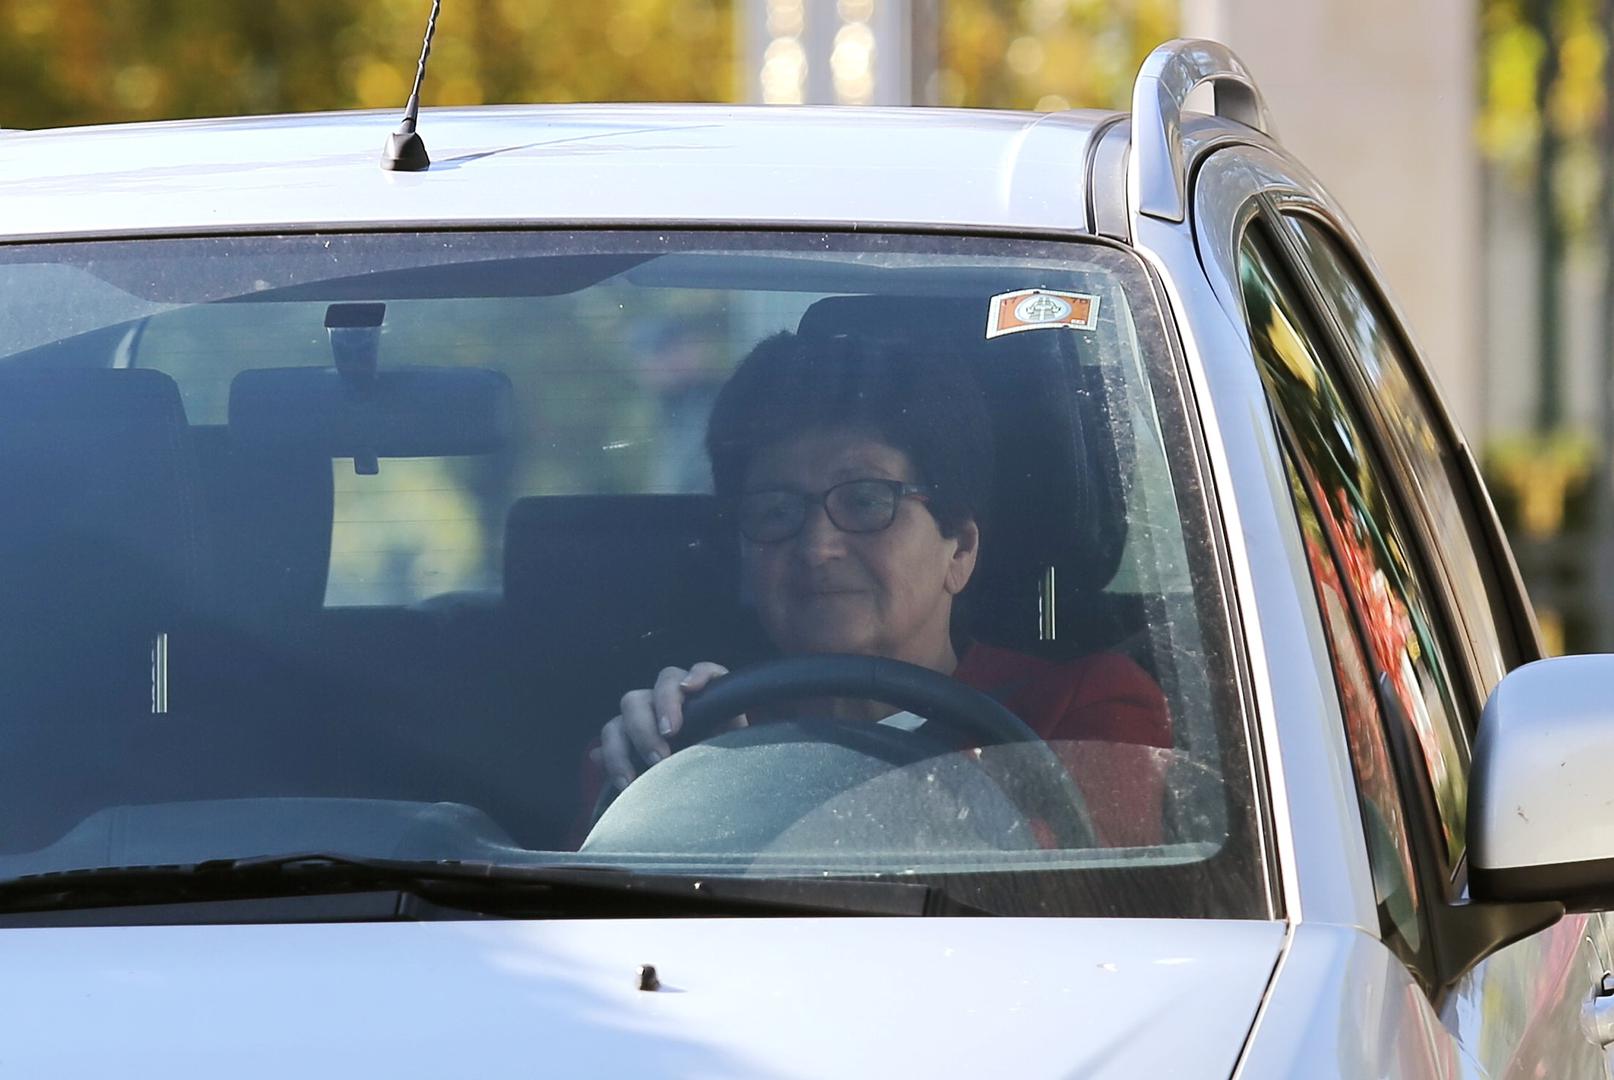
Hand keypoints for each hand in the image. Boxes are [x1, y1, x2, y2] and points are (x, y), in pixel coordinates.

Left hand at [595, 662, 745, 790]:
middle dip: (641, 731)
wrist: (733, 768)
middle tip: (658, 758)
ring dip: (665, 703)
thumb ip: (629, 764)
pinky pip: (704, 668)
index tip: (627, 782)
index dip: (615, 753)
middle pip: (633, 701)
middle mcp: (658, 704)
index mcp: (640, 727)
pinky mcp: (716, 685)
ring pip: (664, 679)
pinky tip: (694, 688)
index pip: (615, 729)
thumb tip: (594, 755)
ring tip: (672, 729)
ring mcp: (686, 692)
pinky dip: (698, 674)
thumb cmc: (695, 775)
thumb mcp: (664, 777)